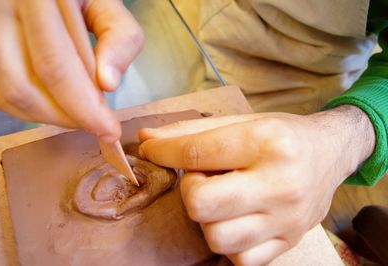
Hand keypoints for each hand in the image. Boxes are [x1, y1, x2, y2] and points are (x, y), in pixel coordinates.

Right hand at [0, 0, 143, 141]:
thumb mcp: (107, 8)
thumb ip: (120, 38)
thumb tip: (108, 84)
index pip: (55, 65)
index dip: (83, 107)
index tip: (108, 129)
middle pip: (24, 87)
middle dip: (67, 117)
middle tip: (99, 125)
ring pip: (7, 94)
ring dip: (50, 115)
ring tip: (82, 112)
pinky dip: (31, 107)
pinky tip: (58, 103)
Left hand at [139, 106, 374, 264]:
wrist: (330, 153)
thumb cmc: (282, 134)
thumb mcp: (242, 121)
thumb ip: (192, 131)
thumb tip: (147, 141)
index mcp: (267, 142)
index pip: (197, 153)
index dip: (163, 153)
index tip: (151, 152)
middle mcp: (280, 184)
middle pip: (202, 204)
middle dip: (190, 192)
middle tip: (202, 180)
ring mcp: (286, 219)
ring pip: (217, 238)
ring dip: (207, 220)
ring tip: (220, 201)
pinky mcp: (289, 242)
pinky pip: (241, 259)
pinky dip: (228, 243)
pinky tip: (234, 221)